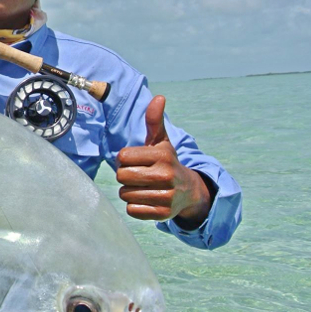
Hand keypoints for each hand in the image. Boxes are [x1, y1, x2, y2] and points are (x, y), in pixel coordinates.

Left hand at [116, 96, 211, 225]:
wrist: (188, 191)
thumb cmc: (166, 162)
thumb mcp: (161, 141)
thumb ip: (154, 120)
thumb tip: (159, 97)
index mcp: (163, 155)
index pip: (122, 156)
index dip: (124, 159)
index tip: (136, 160)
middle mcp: (167, 175)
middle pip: (121, 176)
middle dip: (125, 175)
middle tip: (138, 175)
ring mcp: (166, 196)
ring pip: (125, 194)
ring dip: (129, 191)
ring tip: (144, 187)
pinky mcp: (163, 214)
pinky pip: (131, 210)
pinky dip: (134, 206)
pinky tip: (146, 199)